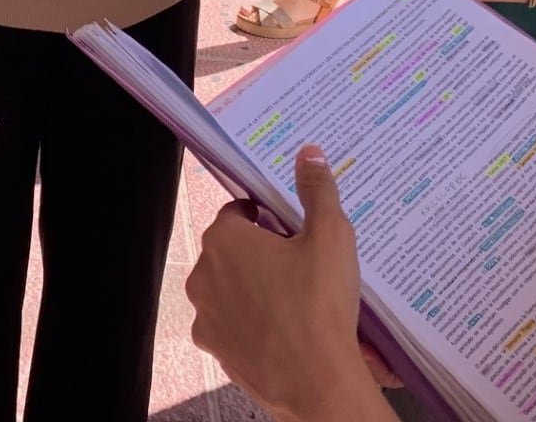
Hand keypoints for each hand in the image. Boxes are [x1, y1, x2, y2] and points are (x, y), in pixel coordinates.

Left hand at [189, 148, 388, 421]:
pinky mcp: (216, 349)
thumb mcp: (330, 237)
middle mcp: (204, 274)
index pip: (239, 211)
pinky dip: (254, 323)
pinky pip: (234, 324)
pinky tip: (287, 328)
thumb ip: (318, 190)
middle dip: (263, 253)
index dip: (268, 217)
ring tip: (298, 299)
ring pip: (232, 288)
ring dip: (256, 288)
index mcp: (224, 240)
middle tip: (302, 264)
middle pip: (233, 250)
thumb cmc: (320, 307)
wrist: (317, 382)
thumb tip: (309, 154)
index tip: (293, 230)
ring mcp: (206, 316)